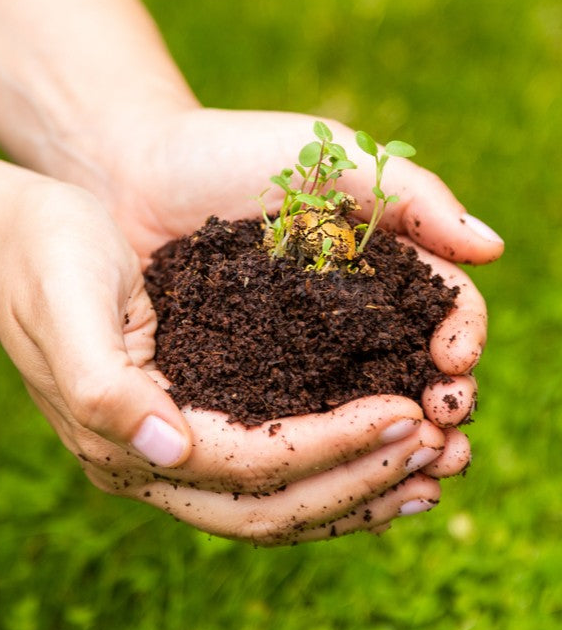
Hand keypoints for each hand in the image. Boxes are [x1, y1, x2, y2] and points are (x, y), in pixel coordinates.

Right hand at [0, 164, 445, 543]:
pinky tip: (375, 451)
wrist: (18, 237)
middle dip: (358, 483)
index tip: (403, 415)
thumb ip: (105, 388)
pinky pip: (269, 464)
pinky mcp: (191, 417)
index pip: (243, 466)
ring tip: (428, 470)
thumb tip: (172, 449)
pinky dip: (328, 466)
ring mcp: (170, 445)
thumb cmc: (45, 255)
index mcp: (118, 437)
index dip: (328, 449)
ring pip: (275, 500)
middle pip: (269, 505)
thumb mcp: (66, 305)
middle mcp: (149, 457)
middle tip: (436, 451)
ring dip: (354, 491)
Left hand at [85, 106, 501, 477]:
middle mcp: (348, 315)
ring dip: (393, 449)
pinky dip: (321, 452)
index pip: (443, 309)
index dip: (461, 337)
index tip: (452, 361)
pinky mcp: (247, 378)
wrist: (137, 174)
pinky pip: (293, 421)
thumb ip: (410, 194)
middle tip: (446, 442)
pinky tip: (334, 476)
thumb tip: (491, 250)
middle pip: (414, 371)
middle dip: (441, 410)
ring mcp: (300, 351)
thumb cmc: (232, 152)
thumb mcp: (328, 157)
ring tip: (413, 478)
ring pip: (361, 410)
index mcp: (380, 263)